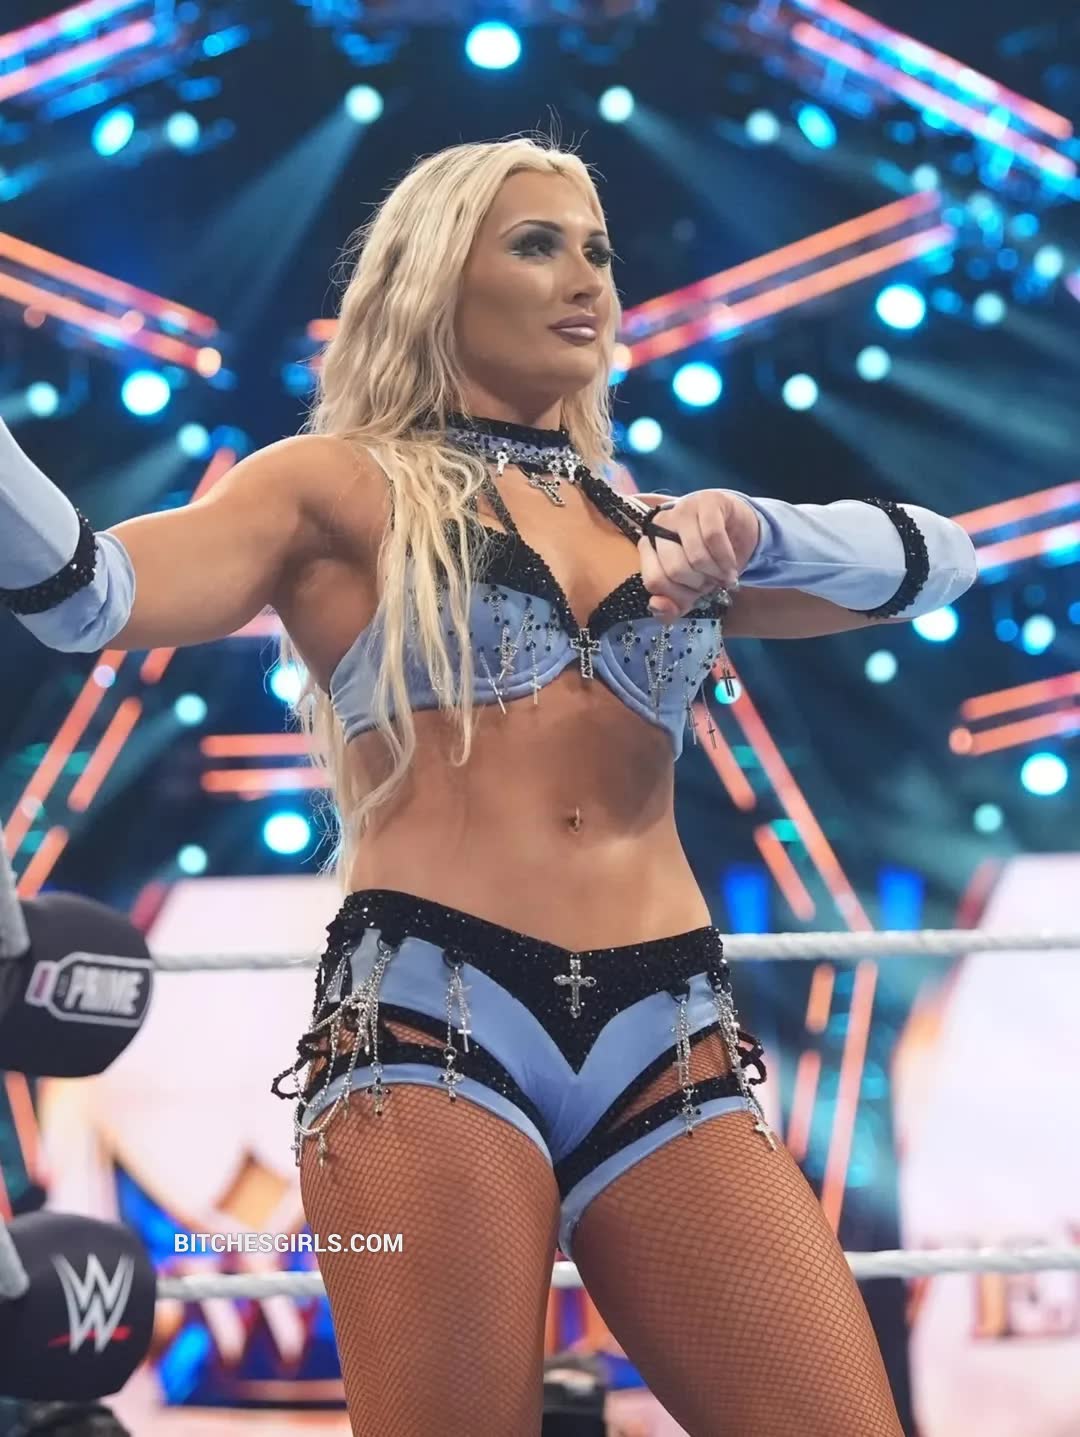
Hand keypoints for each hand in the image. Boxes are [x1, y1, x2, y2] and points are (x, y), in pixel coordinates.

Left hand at [634, 489, 760, 620]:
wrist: (738, 528)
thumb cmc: (709, 558)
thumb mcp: (690, 588)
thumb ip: (672, 604)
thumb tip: (657, 606)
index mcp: (649, 546)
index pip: (653, 581)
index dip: (678, 596)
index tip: (694, 595)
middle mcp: (660, 525)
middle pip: (675, 570)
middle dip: (699, 585)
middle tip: (711, 582)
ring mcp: (683, 510)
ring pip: (695, 556)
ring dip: (715, 574)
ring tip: (723, 575)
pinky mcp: (707, 501)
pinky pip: (713, 537)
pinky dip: (726, 559)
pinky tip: (731, 566)